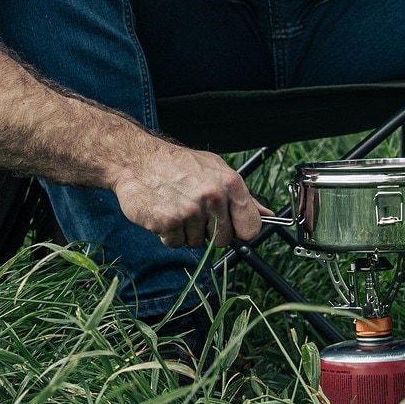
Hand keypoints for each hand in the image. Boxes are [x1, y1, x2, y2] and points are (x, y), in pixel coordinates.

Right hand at [110, 139, 268, 248]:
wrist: (138, 160)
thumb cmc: (179, 165)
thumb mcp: (216, 170)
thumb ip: (243, 197)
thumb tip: (267, 215)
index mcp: (230, 183)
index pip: (251, 227)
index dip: (240, 231)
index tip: (231, 227)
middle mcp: (213, 197)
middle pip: (223, 240)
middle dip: (210, 231)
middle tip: (194, 211)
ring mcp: (190, 211)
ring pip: (197, 242)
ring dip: (186, 231)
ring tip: (176, 206)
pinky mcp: (168, 222)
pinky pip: (175, 243)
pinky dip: (168, 234)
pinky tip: (164, 212)